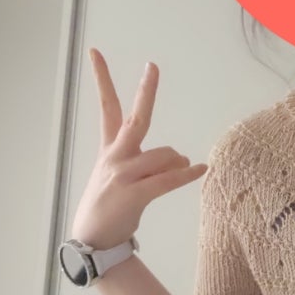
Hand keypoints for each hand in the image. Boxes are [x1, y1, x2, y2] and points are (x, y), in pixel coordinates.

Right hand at [70, 49, 207, 249]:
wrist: (94, 241)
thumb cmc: (111, 206)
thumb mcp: (122, 176)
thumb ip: (148, 160)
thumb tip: (179, 155)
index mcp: (110, 149)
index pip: (106, 107)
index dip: (102, 79)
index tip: (96, 53)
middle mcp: (115, 157)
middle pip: (135, 118)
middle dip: (145, 91)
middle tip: (152, 66)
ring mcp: (122, 175)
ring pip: (164, 155)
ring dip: (177, 163)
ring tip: (179, 171)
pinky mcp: (133, 195)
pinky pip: (167, 180)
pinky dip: (186, 174)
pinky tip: (200, 169)